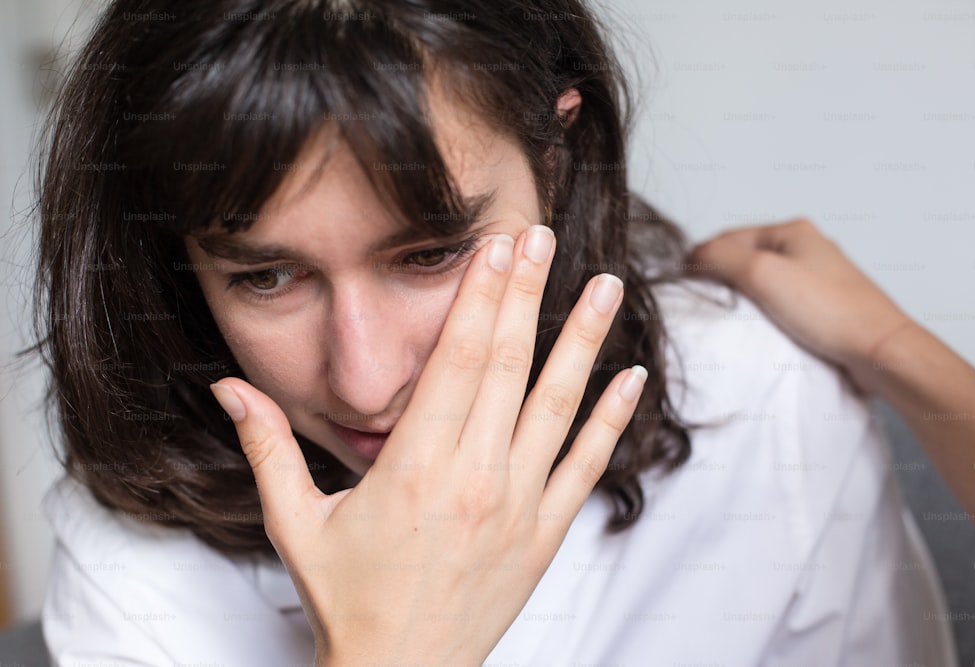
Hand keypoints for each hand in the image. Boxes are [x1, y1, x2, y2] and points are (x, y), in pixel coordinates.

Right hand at [209, 226, 646, 664]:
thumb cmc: (348, 600)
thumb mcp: (295, 523)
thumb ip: (266, 448)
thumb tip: (227, 388)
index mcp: (414, 470)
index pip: (456, 362)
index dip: (479, 298)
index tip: (495, 246)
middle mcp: (475, 480)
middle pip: (507, 367)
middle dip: (525, 293)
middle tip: (541, 235)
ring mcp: (518, 507)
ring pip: (557, 406)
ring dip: (584, 341)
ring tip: (606, 285)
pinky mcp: (544, 535)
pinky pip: (586, 466)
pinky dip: (612, 420)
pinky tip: (633, 378)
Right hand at [686, 218, 911, 392]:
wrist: (878, 349)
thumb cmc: (828, 310)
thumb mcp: (762, 274)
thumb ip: (722, 259)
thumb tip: (694, 257)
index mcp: (793, 231)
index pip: (729, 237)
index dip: (702, 257)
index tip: (683, 281)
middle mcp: (806, 247)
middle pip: (746, 256)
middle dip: (721, 275)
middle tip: (702, 298)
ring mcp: (817, 276)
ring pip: (763, 279)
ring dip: (742, 294)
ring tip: (728, 314)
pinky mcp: (824, 304)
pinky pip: (780, 300)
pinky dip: (763, 310)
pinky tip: (758, 326)